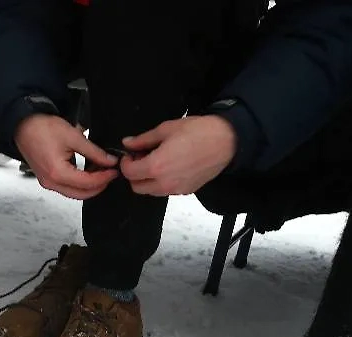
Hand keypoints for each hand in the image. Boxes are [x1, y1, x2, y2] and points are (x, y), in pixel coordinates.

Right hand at [14, 114, 119, 199]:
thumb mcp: (73, 137)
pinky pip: (66, 187)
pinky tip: (88, 171)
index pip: (88, 183)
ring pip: (74, 193)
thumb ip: (94, 152)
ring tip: (100, 171)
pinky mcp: (46, 179)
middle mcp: (51, 183)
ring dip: (89, 185)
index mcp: (58, 173)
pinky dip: (79, 183)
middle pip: (82, 194)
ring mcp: (47, 183)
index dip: (104, 178)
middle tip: (110, 173)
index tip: (115, 170)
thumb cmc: (43, 128)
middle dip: (99, 186)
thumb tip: (110, 161)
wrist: (23, 125)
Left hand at [119, 116, 236, 196]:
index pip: (129, 173)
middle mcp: (164, 183)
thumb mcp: (166, 129)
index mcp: (156, 166)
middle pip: (137, 187)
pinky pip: (167, 191)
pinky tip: (171, 167)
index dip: (126, 163)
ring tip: (157, 162)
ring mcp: (176, 189)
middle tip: (141, 158)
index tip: (130, 154)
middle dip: (134, 174)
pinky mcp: (187, 191)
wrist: (226, 141)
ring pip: (151, 191)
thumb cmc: (197, 131)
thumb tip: (127, 143)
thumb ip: (143, 139)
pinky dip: (162, 182)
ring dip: (148, 180)